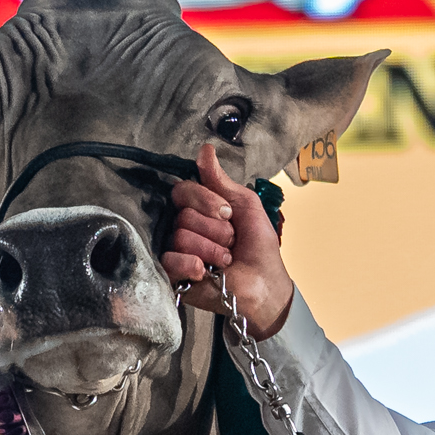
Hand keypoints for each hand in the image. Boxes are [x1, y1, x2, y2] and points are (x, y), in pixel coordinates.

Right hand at [160, 145, 294, 339]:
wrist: (265, 284)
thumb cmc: (259, 246)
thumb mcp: (246, 205)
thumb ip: (222, 181)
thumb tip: (204, 149)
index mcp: (198, 209)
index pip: (183, 190)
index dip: (206, 201)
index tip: (228, 214)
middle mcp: (183, 228)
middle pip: (184, 215)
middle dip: (216, 230)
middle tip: (231, 243)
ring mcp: (177, 252)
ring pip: (180, 237)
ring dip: (211, 250)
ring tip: (224, 261)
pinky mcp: (173, 276)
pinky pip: (169, 260)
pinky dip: (191, 264)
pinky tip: (205, 272)